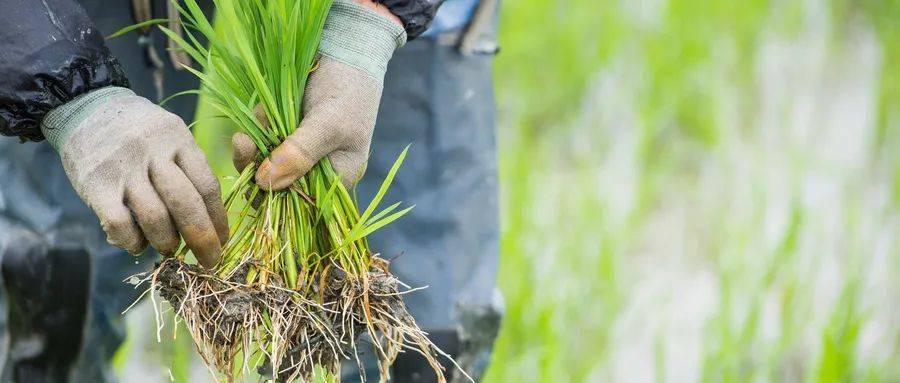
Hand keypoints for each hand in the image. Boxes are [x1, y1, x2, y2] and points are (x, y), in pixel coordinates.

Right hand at [42, 87, 227, 266]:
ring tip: (170, 248)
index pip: (207, 186)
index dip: (218, 219)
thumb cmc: (138, 130)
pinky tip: (137, 243)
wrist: (85, 108)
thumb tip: (209, 216)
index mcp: (178, 139)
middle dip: (202, 240)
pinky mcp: (96, 185)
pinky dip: (133, 242)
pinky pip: (121, 225)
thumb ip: (189, 167)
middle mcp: (153, 152)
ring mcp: (123, 169)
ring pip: (155, 219)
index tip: (223, 240)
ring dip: (167, 243)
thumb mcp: (171, 133)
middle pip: (186, 205)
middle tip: (209, 260)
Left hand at [231, 0, 406, 189]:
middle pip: (279, 185)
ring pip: (266, 163)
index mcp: (338, 177)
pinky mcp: (286, 131)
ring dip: (253, 148)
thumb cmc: (349, 89)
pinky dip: (256, 130)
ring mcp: (300, 149)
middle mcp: (318, 168)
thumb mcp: (326, 125)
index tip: (253, 178)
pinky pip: (263, 140)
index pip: (300, 202)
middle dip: (257, 168)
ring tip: (245, 132)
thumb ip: (298, 156)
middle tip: (243, 144)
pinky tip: (256, 116)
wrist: (345, 48)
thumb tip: (264, 184)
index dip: (274, 196)